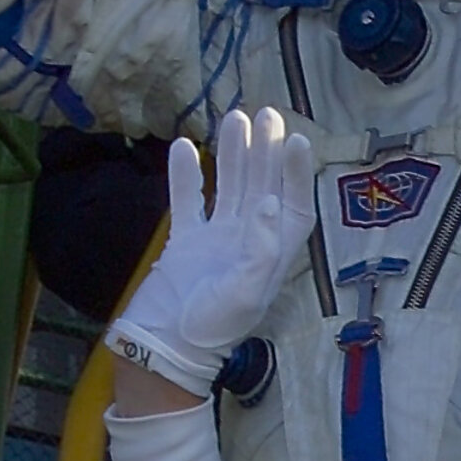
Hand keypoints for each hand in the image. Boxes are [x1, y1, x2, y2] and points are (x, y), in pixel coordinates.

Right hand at [107, 109, 315, 396]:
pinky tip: (182, 145)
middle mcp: (248, 243)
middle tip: (266, 113)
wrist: (162, 347)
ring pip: (230, 188)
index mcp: (271, 256)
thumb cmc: (210, 328)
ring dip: (232, 155)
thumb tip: (271, 200)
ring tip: (233, 118)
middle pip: (263, 188)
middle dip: (266, 153)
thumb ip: (262, 248)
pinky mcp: (186, 243)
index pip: (292, 207)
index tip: (297, 140)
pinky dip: (186, 176)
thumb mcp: (246, 293)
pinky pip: (188, 202)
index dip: (297, 175)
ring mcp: (216, 242)